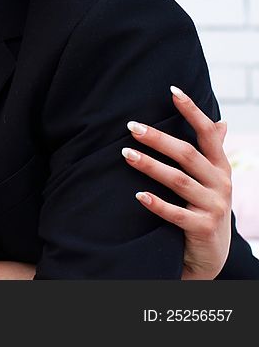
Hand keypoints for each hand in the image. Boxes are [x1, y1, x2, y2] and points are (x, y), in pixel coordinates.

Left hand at [122, 86, 230, 279]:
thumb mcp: (213, 179)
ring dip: (151, 166)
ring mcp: (213, 206)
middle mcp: (220, 183)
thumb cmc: (205, 208)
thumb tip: (221, 121)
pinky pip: (177, 214)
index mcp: (220, 167)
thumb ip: (213, 151)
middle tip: (131, 127)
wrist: (211, 255)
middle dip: (159, 139)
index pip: (208, 134)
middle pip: (187, 155)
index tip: (173, 91)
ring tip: (125, 154)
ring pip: (179, 181)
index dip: (193, 112)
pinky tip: (138, 195)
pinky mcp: (202, 228)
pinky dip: (158, 204)